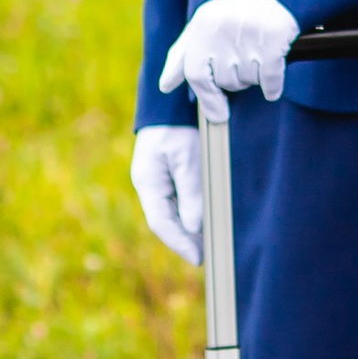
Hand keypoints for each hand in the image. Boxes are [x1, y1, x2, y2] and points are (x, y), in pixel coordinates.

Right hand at [131, 124, 204, 265]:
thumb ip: (191, 192)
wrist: (171, 100)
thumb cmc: (178, 125)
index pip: (161, 223)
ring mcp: (157, 179)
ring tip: (209, 242)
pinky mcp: (167, 173)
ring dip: (188, 228)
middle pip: (166, 221)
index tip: (198, 258)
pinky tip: (204, 220)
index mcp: (148, 182)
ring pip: (172, 212)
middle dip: (185, 239)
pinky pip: (177, 200)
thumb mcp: (188, 158)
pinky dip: (190, 212)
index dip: (179, 243)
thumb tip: (193, 226)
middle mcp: (149, 184)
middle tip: (208, 255)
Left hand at [159, 0, 298, 118]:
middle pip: (224, 82)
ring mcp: (248, 36)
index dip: (206, 98)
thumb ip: (182, 55)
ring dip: (254, 77)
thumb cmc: (234, 15)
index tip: (217, 114)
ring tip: (257, 53)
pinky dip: (272, 86)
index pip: (194, 72)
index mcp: (202, 26)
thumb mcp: (203, 25)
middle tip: (243, 61)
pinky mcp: (273, 42)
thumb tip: (165, 85)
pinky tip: (273, 80)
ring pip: (247, 81)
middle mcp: (221, 31)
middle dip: (234, 79)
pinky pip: (270, 81)